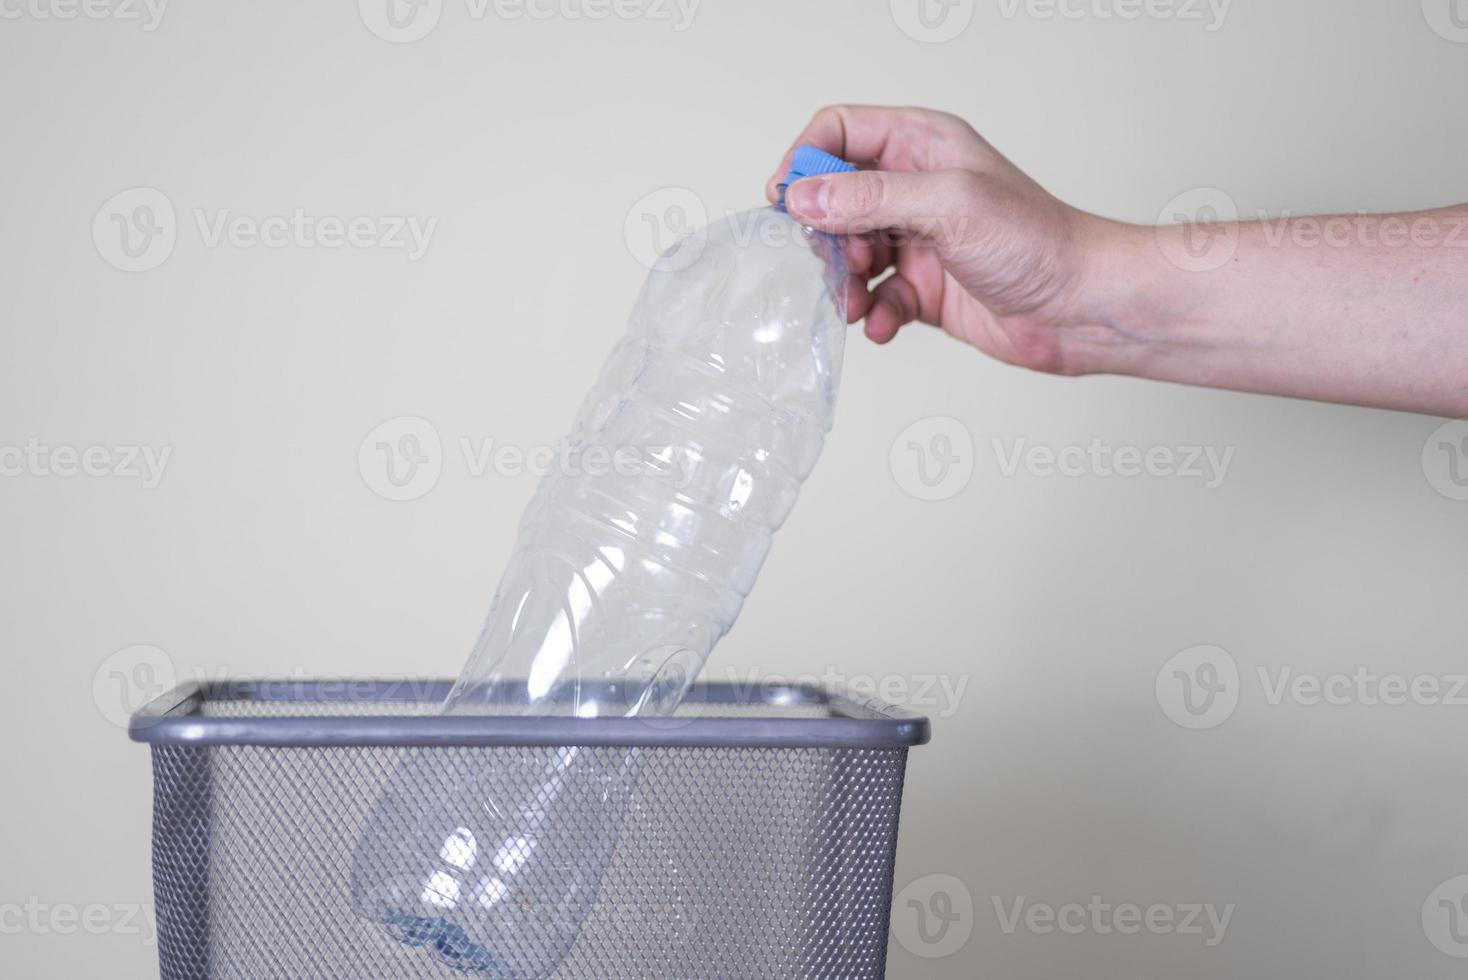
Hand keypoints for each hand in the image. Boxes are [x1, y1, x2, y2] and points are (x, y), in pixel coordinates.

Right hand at [766, 105, 1122, 374]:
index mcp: (922, 144)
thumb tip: (803, 196)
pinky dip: (873, 314)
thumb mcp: (947, 205)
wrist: (1082, 308)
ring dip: (843, 282)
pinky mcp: (924, 288)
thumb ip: (869, 197)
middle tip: (833, 262)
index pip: (839, 132)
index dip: (805, 162)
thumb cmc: (1038, 242)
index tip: (788, 202)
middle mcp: (916, 187)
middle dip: (824, 235)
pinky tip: (885, 324)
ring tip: (854, 303)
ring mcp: (919, 239)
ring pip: (849, 253)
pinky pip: (876, 297)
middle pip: (834, 199)